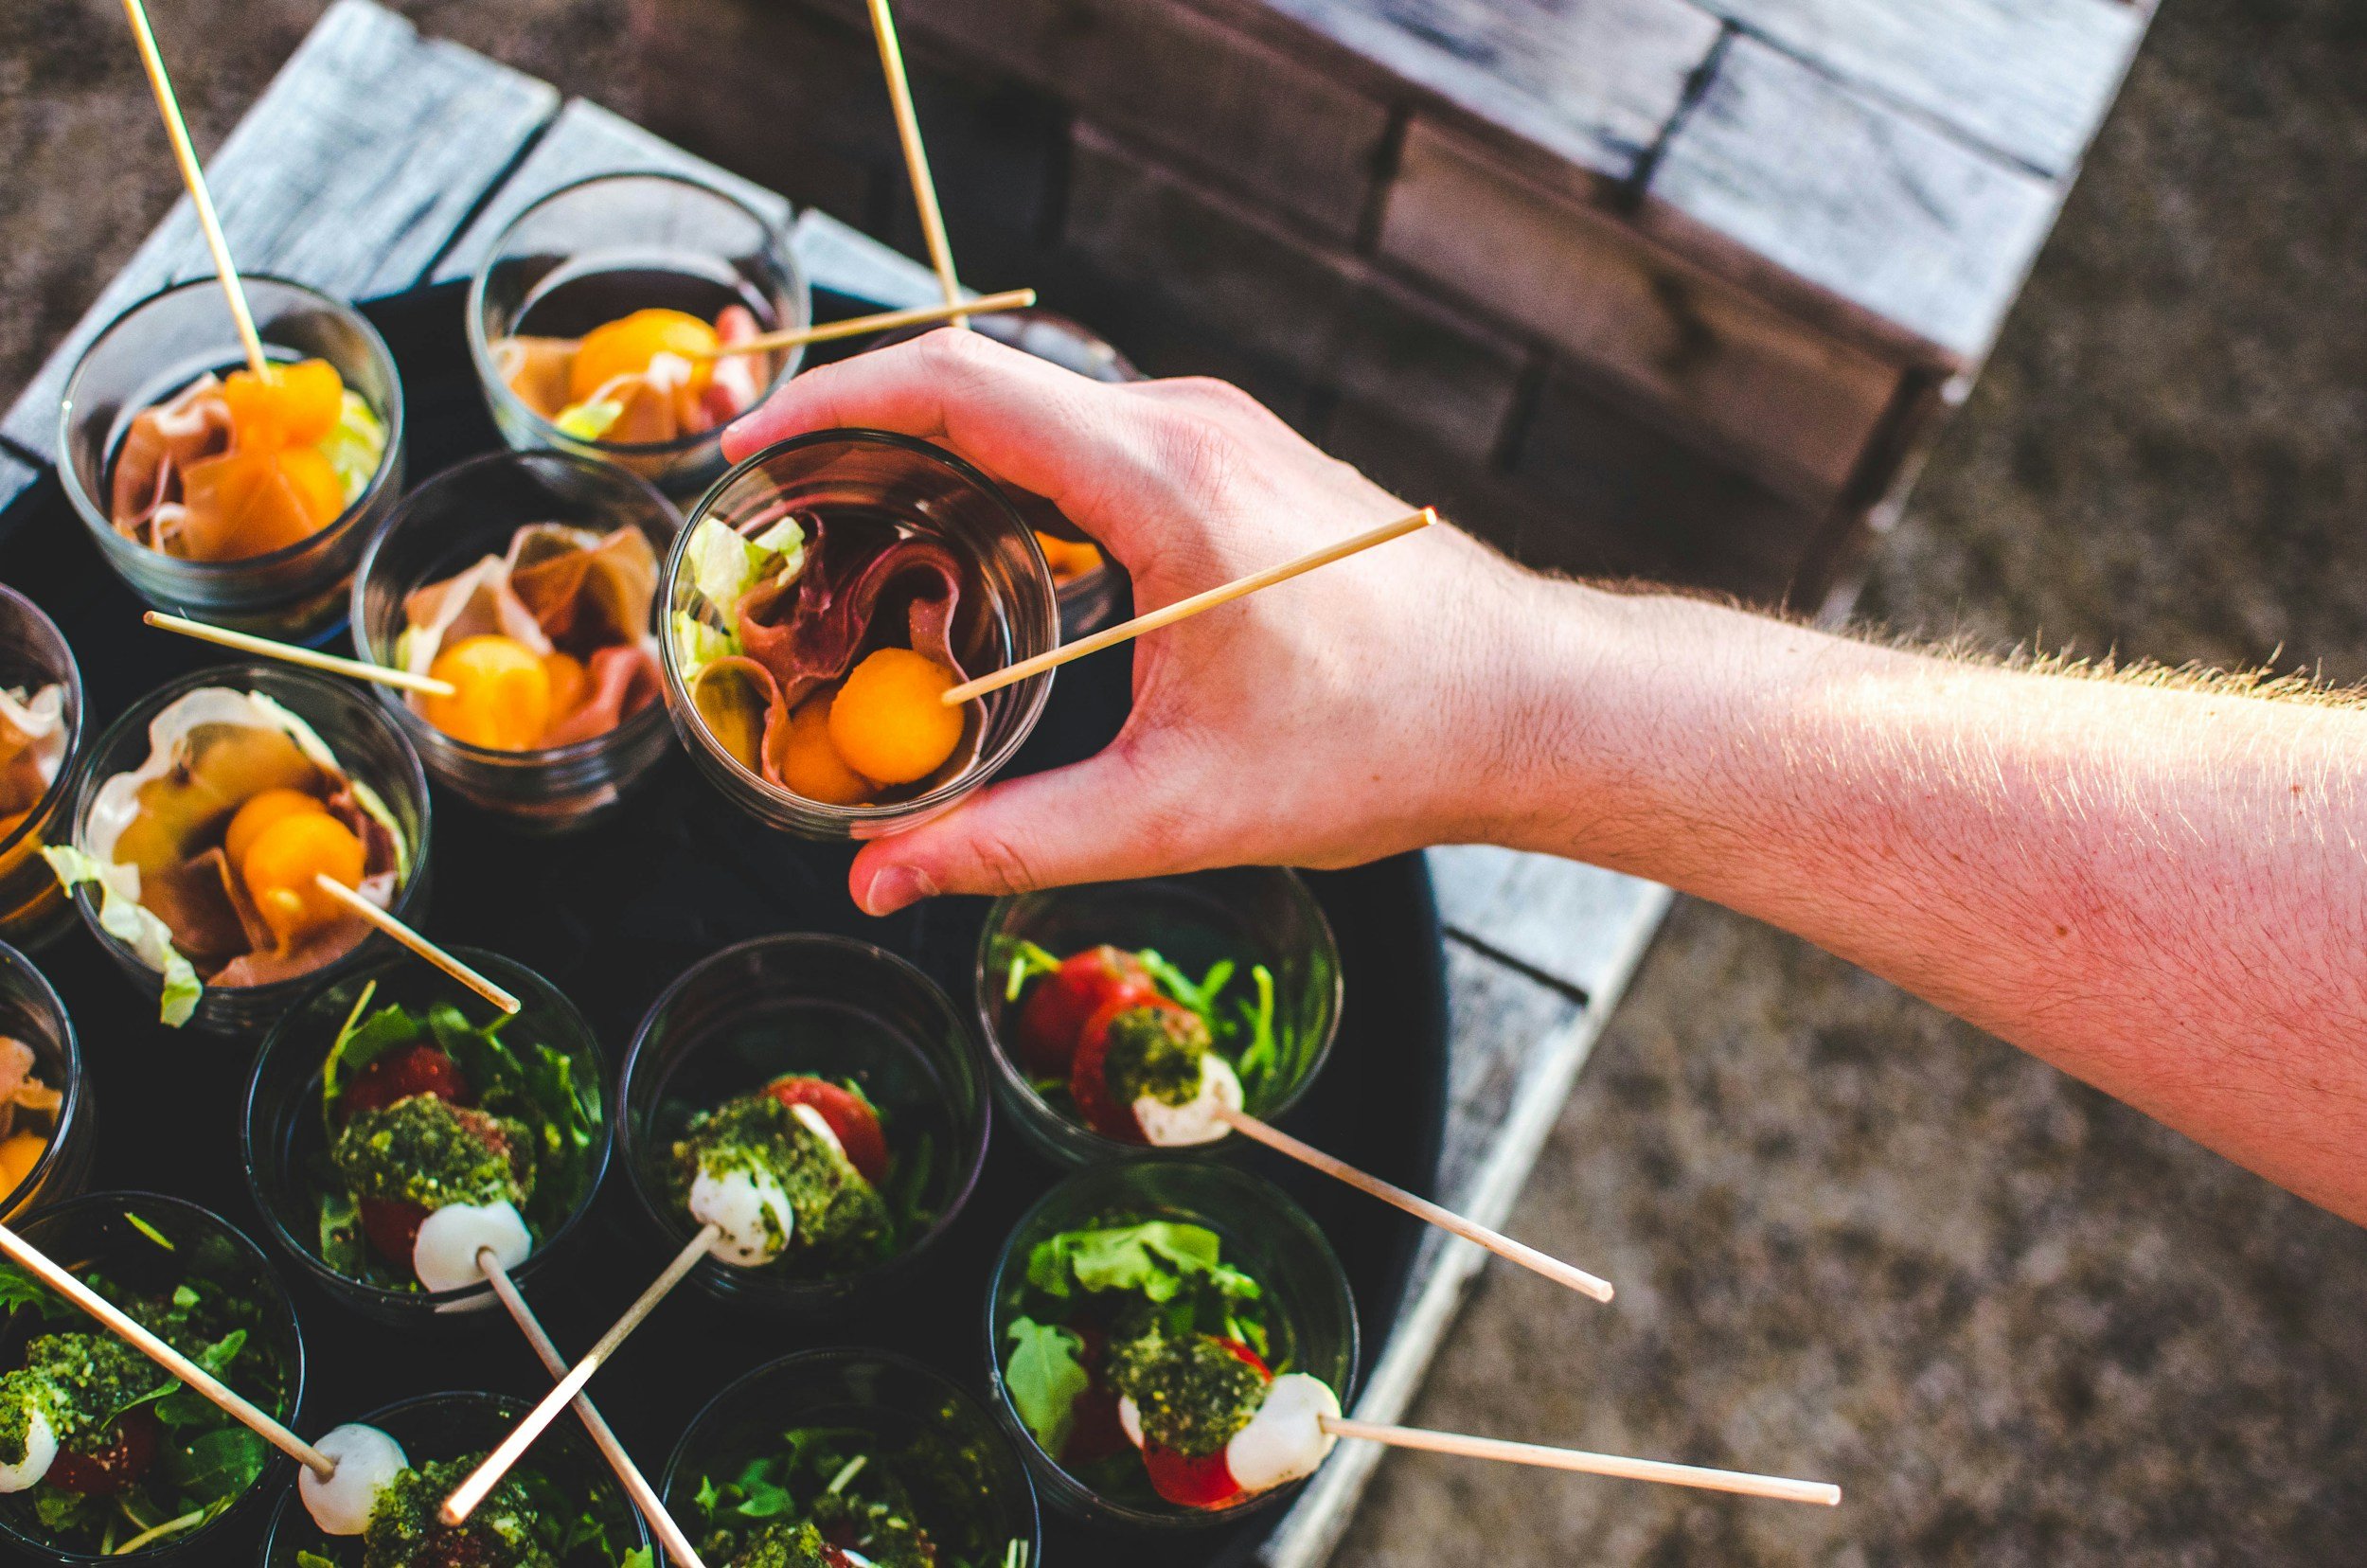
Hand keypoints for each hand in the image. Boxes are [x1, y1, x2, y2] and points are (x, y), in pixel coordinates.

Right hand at [723, 329, 1554, 914]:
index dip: (833, 402)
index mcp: (1163, 482)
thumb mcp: (1180, 811)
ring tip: (857, 550)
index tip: (748, 448)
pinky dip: (1008, 480)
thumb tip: (879, 878)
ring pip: (1035, 414)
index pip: (959, 387)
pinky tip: (981, 566)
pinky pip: (1089, 438)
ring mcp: (1217, 428)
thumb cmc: (1382, 745)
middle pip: (980, 387)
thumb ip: (1014, 841)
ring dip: (937, 465)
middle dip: (861, 442)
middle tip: (779, 528)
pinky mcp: (1236, 455)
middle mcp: (1188, 424)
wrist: (1526, 702)